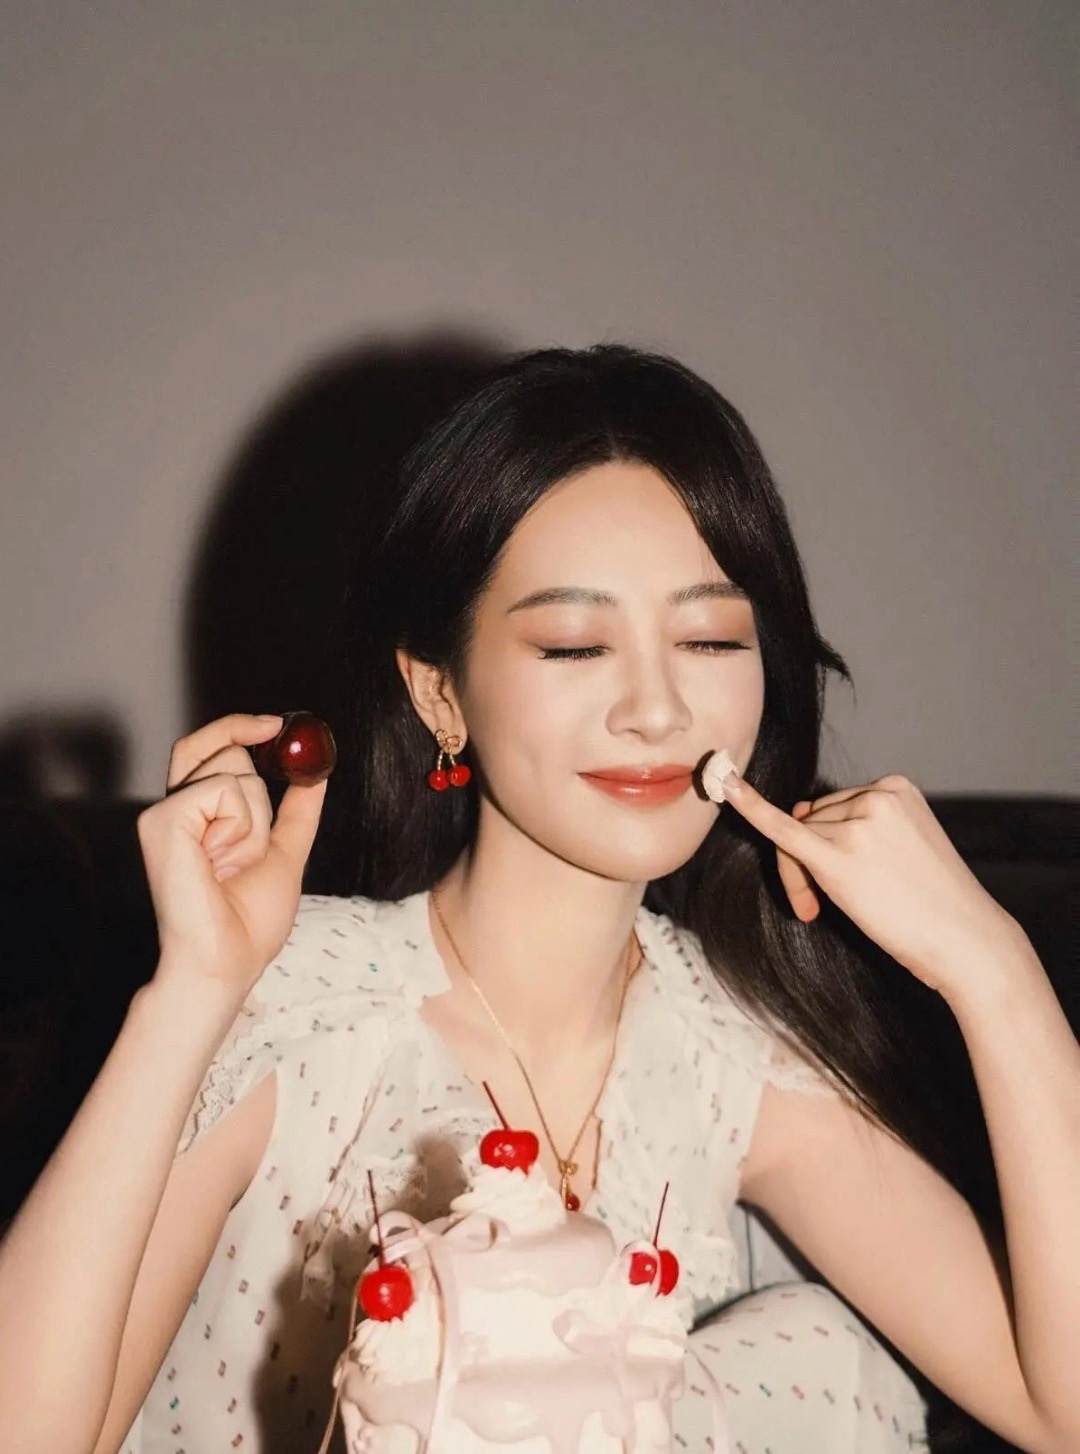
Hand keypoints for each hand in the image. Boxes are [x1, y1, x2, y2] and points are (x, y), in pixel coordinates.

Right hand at [136, 713, 326, 998]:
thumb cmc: (246, 923)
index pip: (210, 747)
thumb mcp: (286, 854)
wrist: (226, 961)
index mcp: (197, 814)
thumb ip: (297, 813)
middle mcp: (174, 807)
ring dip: (253, 823)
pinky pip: (225, 791)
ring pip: (234, 771)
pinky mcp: (162, 819)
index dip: (239, 727)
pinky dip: (240, 829)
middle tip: (249, 852)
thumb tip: (316, 774)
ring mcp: (163, 812)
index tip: (278, 724)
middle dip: (258, 802)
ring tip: (230, 867)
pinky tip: (219, 865)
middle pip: (227, 751)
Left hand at [719, 768, 1024, 992]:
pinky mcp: (838, 856)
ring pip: (798, 837)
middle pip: (814, 819)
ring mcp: (857, 824)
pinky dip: (747, 805)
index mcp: (897, 787)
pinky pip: (781, 828)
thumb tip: (802, 807)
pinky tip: (722, 782)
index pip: (837, 806)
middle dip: (810, 860)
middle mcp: (876, 797)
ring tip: (823, 910)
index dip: (827, 843)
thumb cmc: (936, 903)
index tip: (831, 882)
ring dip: (799, 876)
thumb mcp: (905, 848)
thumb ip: (856, 825)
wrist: (967, 942)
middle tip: (821, 907)